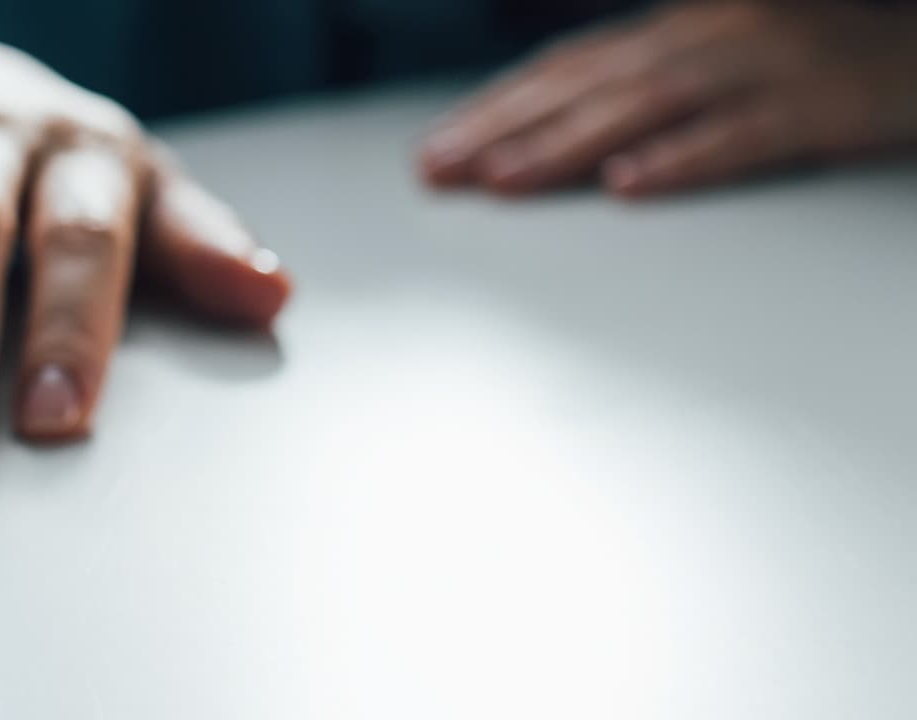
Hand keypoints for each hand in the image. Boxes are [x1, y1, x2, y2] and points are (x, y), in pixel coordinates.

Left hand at [418, 0, 916, 196]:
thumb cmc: (810, 63)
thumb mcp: (712, 60)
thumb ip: (636, 85)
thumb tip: (551, 129)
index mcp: (676, 29)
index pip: (565, 69)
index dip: (495, 109)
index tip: (434, 151)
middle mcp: (706, 37)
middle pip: (585, 84)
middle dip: (502, 128)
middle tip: (437, 170)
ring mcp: (762, 67)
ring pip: (644, 106)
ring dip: (564, 144)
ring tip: (500, 179)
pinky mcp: (815, 106)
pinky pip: (740, 136)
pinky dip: (681, 159)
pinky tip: (627, 186)